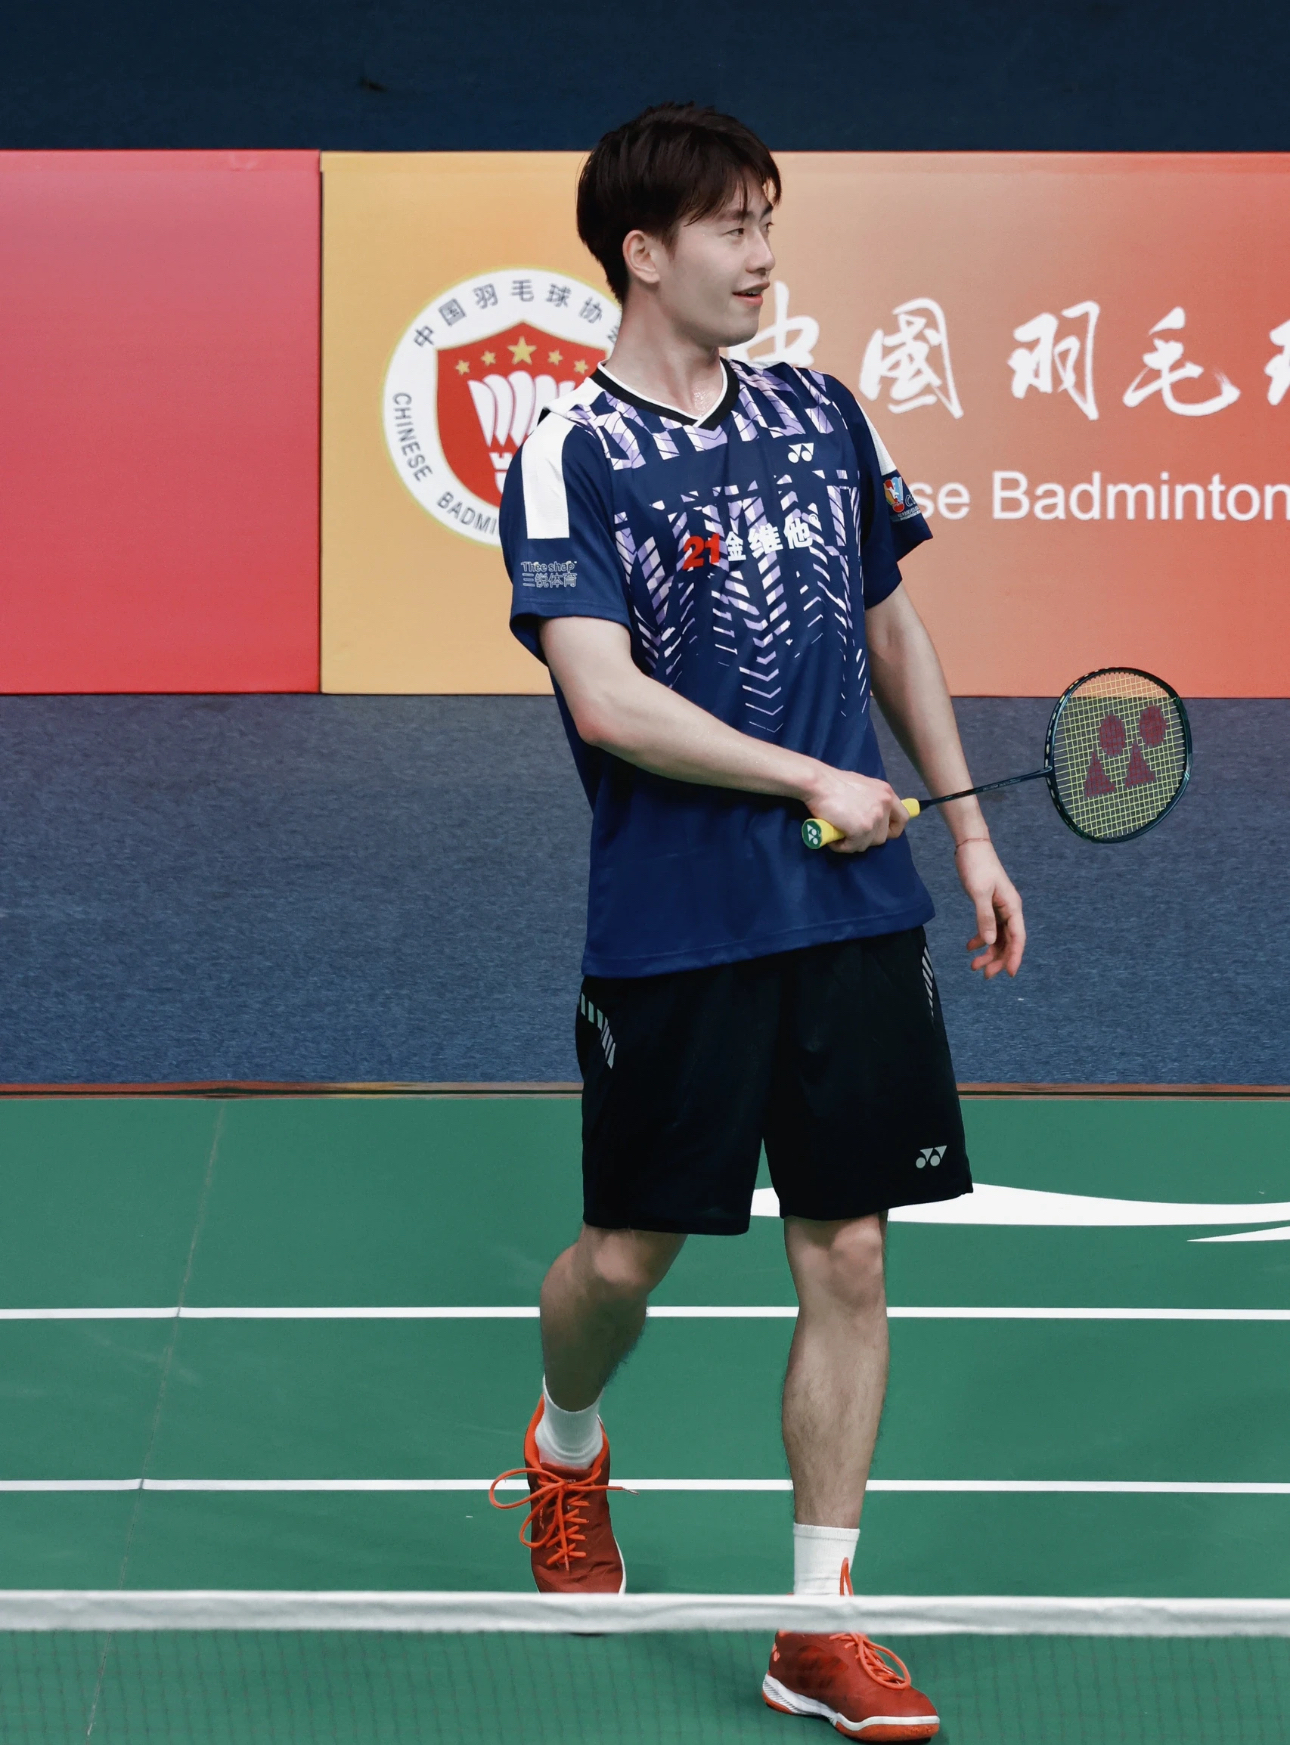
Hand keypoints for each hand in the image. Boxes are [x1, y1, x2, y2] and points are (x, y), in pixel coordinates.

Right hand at [802, 768, 908, 852]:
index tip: (879, 832)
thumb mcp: (862, 786)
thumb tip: (868, 814)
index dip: (892, 829)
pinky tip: (834, 839)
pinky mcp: (861, 830)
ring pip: (868, 844)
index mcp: (887, 793)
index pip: (902, 818)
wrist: (818, 783)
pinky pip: (853, 847)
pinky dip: (842, 846)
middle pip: (883, 836)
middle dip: (867, 838)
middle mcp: (885, 805)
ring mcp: (874, 818)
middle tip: (852, 833)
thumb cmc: (833, 782)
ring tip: (840, 835)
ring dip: (854, 843)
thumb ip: (871, 799)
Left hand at [955, 839, 1024, 977]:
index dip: (1014, 957)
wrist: (971, 846)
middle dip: (998, 959)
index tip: (1009, 974)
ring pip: (998, 937)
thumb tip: (990, 942)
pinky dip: (981, 938)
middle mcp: (1010, 910)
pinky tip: (969, 946)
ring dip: (988, 952)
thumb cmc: (977, 866)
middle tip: (984, 975)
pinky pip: (989, 928)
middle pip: (1008, 941)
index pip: (1017, 938)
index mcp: (1012, 907)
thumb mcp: (979, 893)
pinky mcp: (990, 906)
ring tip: (974, 966)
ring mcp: (1000, 908)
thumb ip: (984, 918)